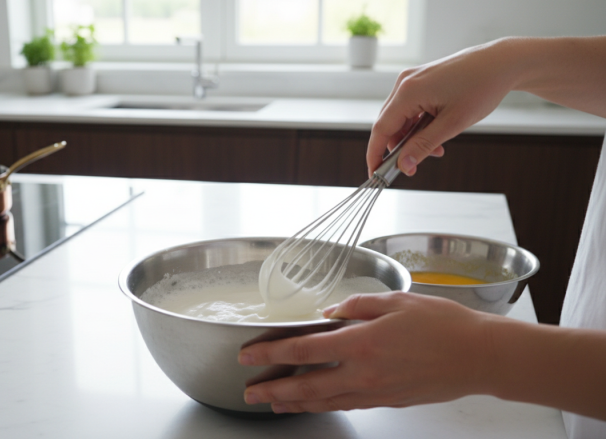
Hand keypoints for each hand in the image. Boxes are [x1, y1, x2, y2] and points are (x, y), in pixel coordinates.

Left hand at [238, 292, 497, 413]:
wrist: (479, 357)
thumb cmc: (443, 324)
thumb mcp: (396, 301)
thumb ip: (356, 306)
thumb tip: (329, 313)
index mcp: (361, 343)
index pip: (303, 349)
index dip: (271, 354)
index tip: (248, 356)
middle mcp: (362, 372)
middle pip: (305, 385)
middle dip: (272, 389)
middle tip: (249, 392)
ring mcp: (374, 391)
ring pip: (323, 401)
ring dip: (293, 403)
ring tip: (271, 404)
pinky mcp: (387, 401)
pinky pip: (346, 405)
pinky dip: (323, 406)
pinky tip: (312, 405)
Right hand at [367, 39, 518, 177]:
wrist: (502, 63)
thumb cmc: (482, 86)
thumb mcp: (452, 124)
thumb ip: (423, 146)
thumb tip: (404, 165)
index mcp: (408, 91)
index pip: (381, 129)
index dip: (375, 154)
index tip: (376, 174)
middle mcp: (404, 83)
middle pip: (388, 124)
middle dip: (399, 148)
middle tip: (413, 166)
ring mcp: (412, 80)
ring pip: (400, 119)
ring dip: (412, 138)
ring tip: (436, 148)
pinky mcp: (420, 81)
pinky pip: (410, 109)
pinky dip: (418, 126)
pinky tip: (436, 133)